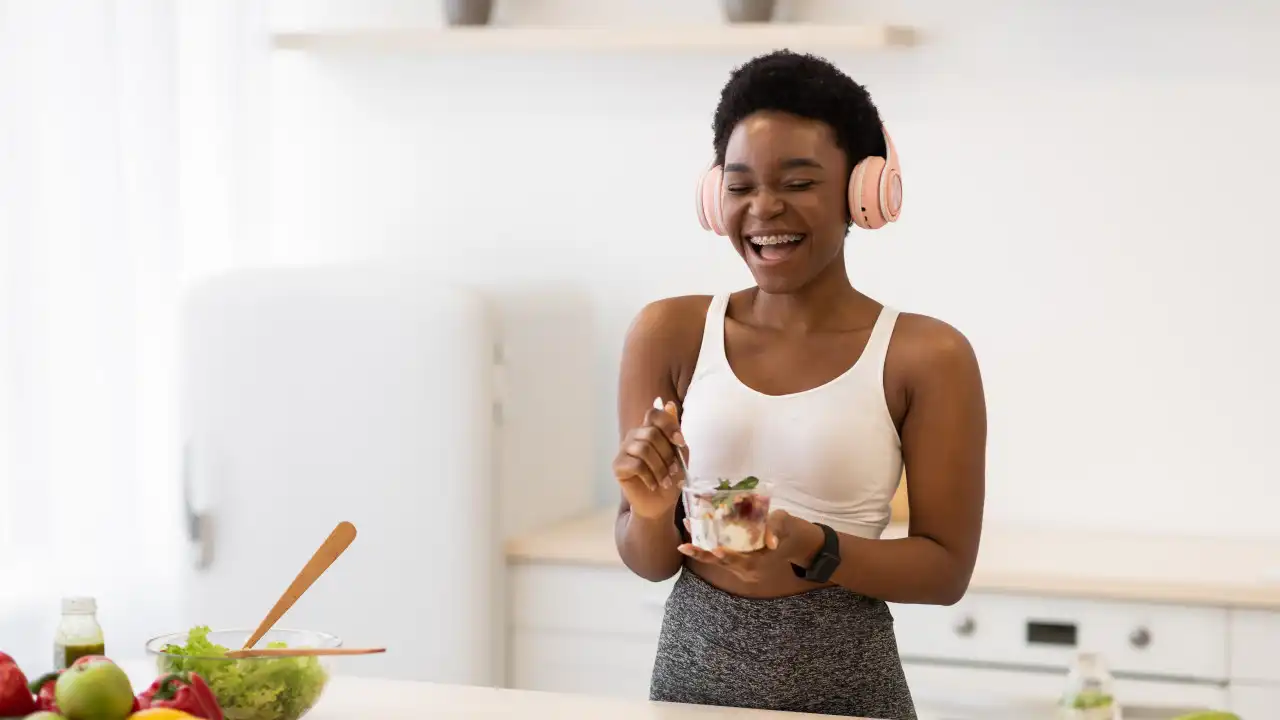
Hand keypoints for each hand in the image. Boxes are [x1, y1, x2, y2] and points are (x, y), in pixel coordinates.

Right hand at [613, 399, 686, 519]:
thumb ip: (675, 432)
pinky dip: (649, 476)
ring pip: (643, 449)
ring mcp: (624, 450)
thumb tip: (669, 405)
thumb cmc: (670, 477)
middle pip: (651, 433)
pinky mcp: (618, 465)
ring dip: (660, 467)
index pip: (654, 414)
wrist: (660, 503)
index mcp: (649, 430)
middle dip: (667, 454)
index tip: (680, 443)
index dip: (668, 426)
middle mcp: (635, 436)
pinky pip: (635, 464)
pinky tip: (653, 485)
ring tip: (665, 480)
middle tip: (674, 470)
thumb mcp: (680, 454)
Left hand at [677, 509, 824, 583]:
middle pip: (723, 563)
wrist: (802, 543)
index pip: (741, 561)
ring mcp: (744, 567)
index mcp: (761, 562)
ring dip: (702, 549)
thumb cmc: (795, 531)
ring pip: (719, 560)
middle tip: (684, 545)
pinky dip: (709, 546)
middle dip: (703, 553)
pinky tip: (696, 532)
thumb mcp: (788, 523)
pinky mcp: (740, 561)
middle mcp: (749, 569)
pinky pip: (722, 556)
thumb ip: (777, 528)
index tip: (714, 550)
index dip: (727, 556)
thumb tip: (770, 542)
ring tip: (686, 534)